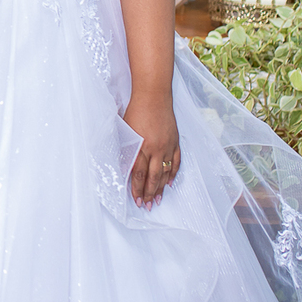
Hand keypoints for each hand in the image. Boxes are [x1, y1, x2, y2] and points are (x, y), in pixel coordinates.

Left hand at [124, 93, 179, 208]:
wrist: (154, 96)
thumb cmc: (136, 110)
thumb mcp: (126, 130)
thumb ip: (127, 149)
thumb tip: (125, 167)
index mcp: (141, 146)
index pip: (139, 174)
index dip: (137, 189)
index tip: (137, 200)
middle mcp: (156, 148)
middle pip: (153, 177)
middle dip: (150, 193)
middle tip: (148, 206)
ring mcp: (167, 146)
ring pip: (165, 173)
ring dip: (161, 188)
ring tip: (159, 200)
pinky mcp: (175, 142)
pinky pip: (176, 162)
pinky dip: (173, 174)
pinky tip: (170, 182)